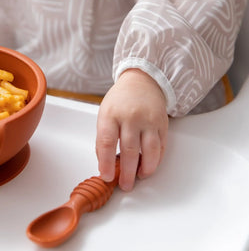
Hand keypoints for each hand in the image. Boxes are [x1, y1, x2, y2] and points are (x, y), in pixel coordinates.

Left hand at [96, 69, 167, 190]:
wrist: (142, 81)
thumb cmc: (120, 100)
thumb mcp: (105, 113)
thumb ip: (104, 137)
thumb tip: (106, 163)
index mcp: (111, 114)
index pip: (106, 142)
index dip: (106, 163)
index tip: (106, 176)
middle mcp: (130, 117)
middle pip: (128, 150)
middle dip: (126, 173)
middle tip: (124, 185)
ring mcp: (148, 120)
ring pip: (149, 151)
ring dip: (145, 169)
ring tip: (139, 177)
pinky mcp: (162, 123)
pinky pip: (161, 147)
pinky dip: (156, 161)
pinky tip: (149, 166)